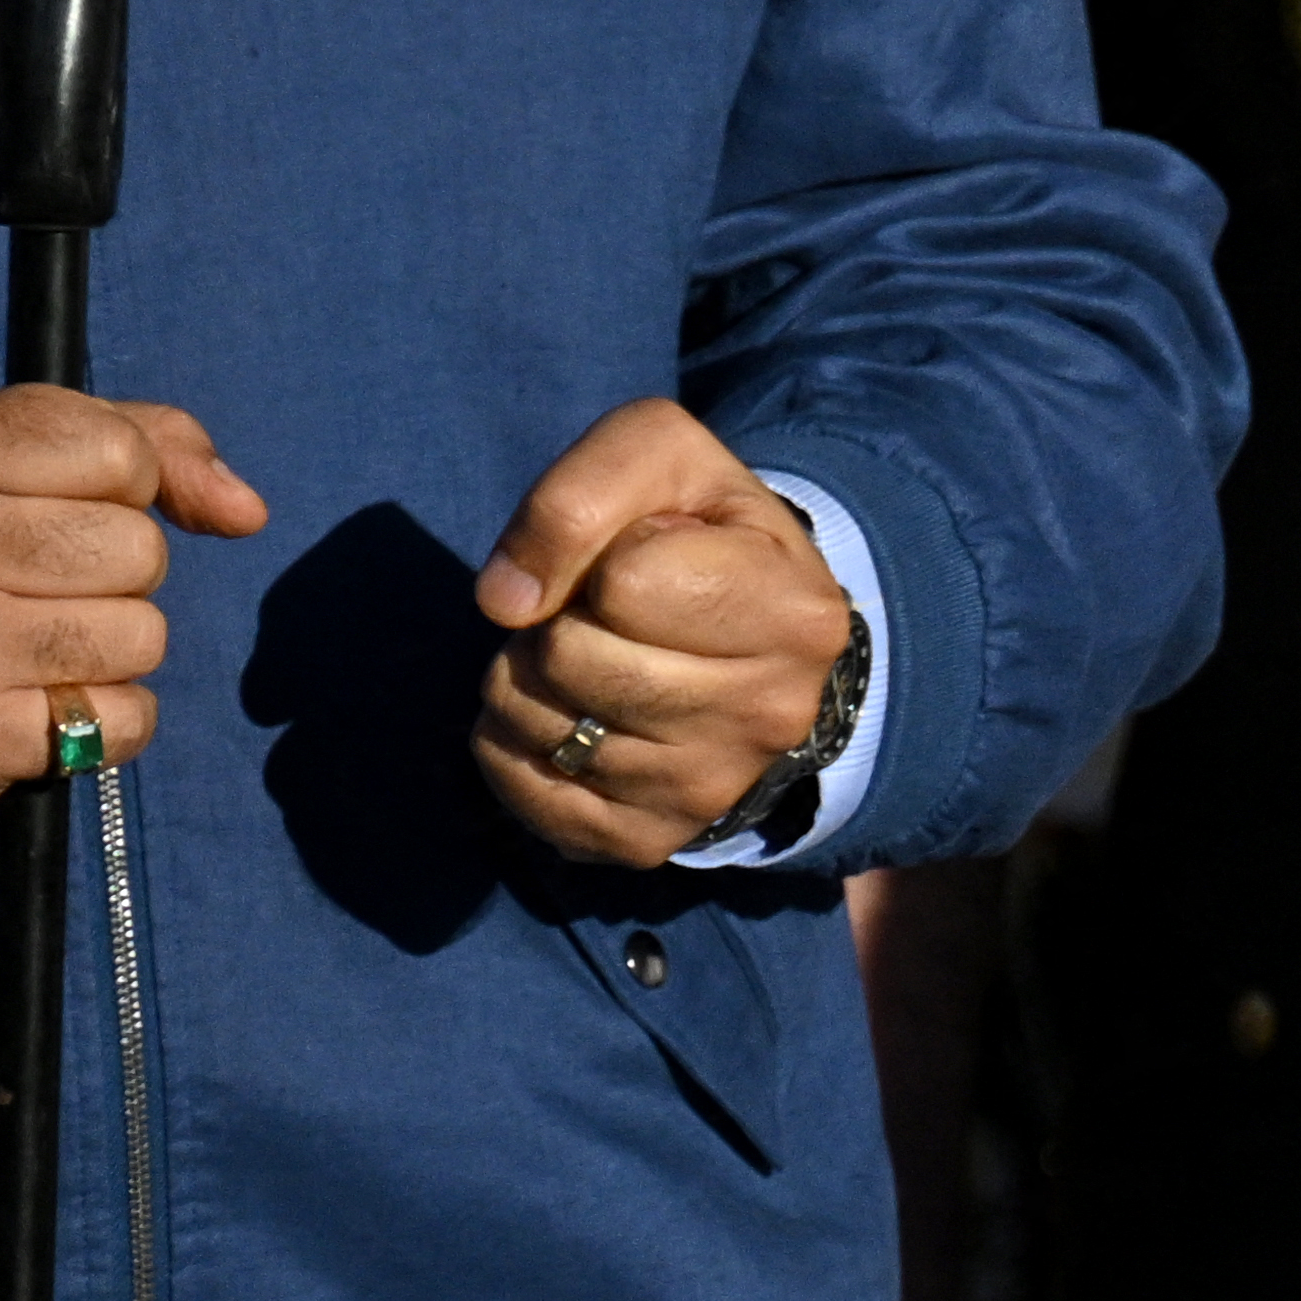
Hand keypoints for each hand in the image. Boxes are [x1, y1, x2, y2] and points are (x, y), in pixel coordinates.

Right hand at [0, 389, 267, 843]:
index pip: (120, 452)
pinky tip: (30, 712)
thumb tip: (247, 509)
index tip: (61, 515)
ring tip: (25, 655)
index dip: (122, 491)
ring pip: (142, 635)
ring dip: (108, 655)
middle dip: (113, 580)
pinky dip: (101, 725)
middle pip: (139, 550)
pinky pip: (124, 720)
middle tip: (29, 598)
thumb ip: (137, 445)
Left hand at [472, 404, 848, 864]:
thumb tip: (504, 603)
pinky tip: (565, 713)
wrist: (750, 636)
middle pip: (572, 659)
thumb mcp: (662, 459)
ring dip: (529, 675)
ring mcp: (709, 791)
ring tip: (588, 658)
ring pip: (538, 723)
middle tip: (602, 613)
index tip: (649, 558)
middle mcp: (768, 717)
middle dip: (558, 619)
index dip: (608, 555)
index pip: (625, 582)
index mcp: (796, 616)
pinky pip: (519, 788)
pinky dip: (512, 741)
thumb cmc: (701, 532)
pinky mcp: (645, 842)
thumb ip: (579, 493)